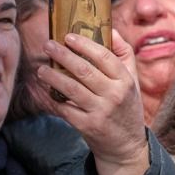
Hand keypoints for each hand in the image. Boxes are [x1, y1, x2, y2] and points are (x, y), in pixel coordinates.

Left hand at [38, 31, 149, 174]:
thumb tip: (109, 29)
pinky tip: (47, 91)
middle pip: (84, 70)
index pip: (104, 56)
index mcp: (125, 80)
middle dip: (62, 55)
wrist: (126, 145)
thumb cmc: (126, 106)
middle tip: (48, 45)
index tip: (68, 36)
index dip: (84, 44)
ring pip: (71, 89)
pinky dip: (54, 99)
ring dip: (53, 77)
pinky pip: (65, 108)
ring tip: (41, 69)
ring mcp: (100, 111)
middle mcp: (114, 95)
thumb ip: (123, 53)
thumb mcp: (132, 80)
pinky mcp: (87, 126)